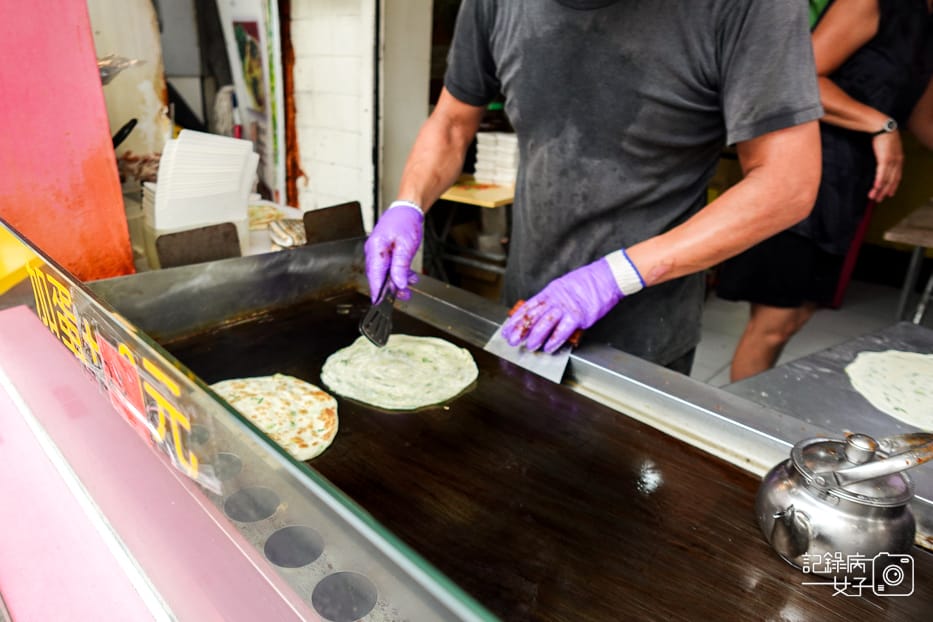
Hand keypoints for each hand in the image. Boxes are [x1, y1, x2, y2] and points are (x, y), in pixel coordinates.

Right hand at [364, 202, 422, 301]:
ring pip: (384, 274)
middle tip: (404, 296)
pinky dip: (398, 274)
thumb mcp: (406, 246)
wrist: (407, 209)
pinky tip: (409, 276)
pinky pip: (388, 267)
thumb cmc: (405, 222)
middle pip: (378, 277)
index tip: (380, 304)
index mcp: (376, 249)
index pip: (375, 276)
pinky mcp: (384, 252)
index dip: (377, 292)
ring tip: (410, 287)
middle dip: (390, 288)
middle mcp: (373, 251)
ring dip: (397, 282)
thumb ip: (401, 267)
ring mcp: (377, 252)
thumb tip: (399, 284)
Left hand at [501, 257, 623, 353]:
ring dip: (535, 336)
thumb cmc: (587, 282)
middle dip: (520, 329)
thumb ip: (552, 300)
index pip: (528, 307)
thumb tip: (541, 314)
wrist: (606, 277)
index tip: (507, 329)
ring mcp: (566, 307)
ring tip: (529, 345)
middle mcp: (555, 299)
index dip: (515, 319)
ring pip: (545, 323)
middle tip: (512, 340)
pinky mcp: (578, 316)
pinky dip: (554, 340)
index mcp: (550, 292)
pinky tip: (548, 347)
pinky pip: (562, 330)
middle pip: (533, 315)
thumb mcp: (563, 286)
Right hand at [869, 131, 903, 201]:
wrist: (883, 127)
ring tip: (873, 197)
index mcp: (899, 159)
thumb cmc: (883, 136)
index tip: (888, 194)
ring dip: (879, 189)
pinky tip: (875, 187)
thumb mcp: (887, 147)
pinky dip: (879, 181)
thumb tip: (882, 161)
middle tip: (878, 200)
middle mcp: (897, 162)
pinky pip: (882, 173)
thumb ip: (886, 155)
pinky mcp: (885, 159)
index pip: (897, 176)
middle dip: (885, 191)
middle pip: (892, 180)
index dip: (893, 186)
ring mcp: (892, 161)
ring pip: (886, 179)